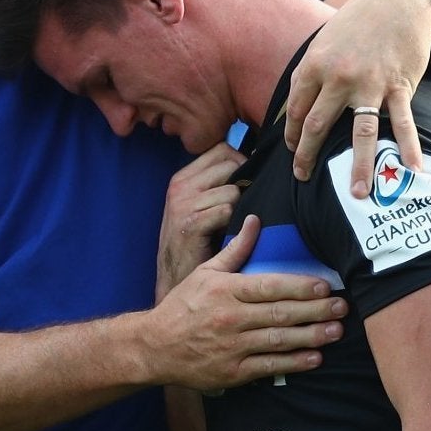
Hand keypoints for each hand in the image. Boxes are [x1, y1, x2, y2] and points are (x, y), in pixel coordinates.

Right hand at [141, 215, 347, 389]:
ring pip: (279, 340)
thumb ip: (234, 250)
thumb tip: (254, 220)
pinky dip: (293, 363)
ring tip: (336, 331)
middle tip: (342, 307)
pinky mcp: (233, 371)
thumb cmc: (182, 306)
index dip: (300, 286)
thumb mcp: (204, 273)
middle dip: (315, 310)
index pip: (269, 286)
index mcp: (227, 291)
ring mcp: (233, 346)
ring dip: (311, 336)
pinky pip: (269, 366)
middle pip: (280, 313)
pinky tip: (314, 358)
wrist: (154, 346)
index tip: (324, 286)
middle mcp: (231, 318)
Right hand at [157, 144, 244, 302]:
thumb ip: (218, 186)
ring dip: (240, 210)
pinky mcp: (191, 223)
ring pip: (233, 189)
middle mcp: (180, 186)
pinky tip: (227, 238)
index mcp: (183, 178)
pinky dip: (234, 225)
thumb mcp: (200, 209)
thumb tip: (256, 166)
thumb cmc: (195, 247)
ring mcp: (183, 203)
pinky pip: (227, 210)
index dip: (242, 163)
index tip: (247, 186)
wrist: (174, 280)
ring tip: (231, 228)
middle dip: (244, 184)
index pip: (222, 150)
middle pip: (230, 162)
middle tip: (242, 210)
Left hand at [284, 0, 430, 189]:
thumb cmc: (357, 22)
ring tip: (358, 194)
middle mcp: (340, 76)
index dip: (291, 135)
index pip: (295, 110)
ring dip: (359, 166)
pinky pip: (402, 122)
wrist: (398, 1)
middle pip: (317, 126)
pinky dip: (408, 147)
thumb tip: (295, 106)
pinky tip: (413, 169)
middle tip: (303, 178)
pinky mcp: (399, 86)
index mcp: (315, 65)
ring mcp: (371, 83)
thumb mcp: (323, 42)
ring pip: (360, 132)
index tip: (292, 151)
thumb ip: (309, 74)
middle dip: (307, 156)